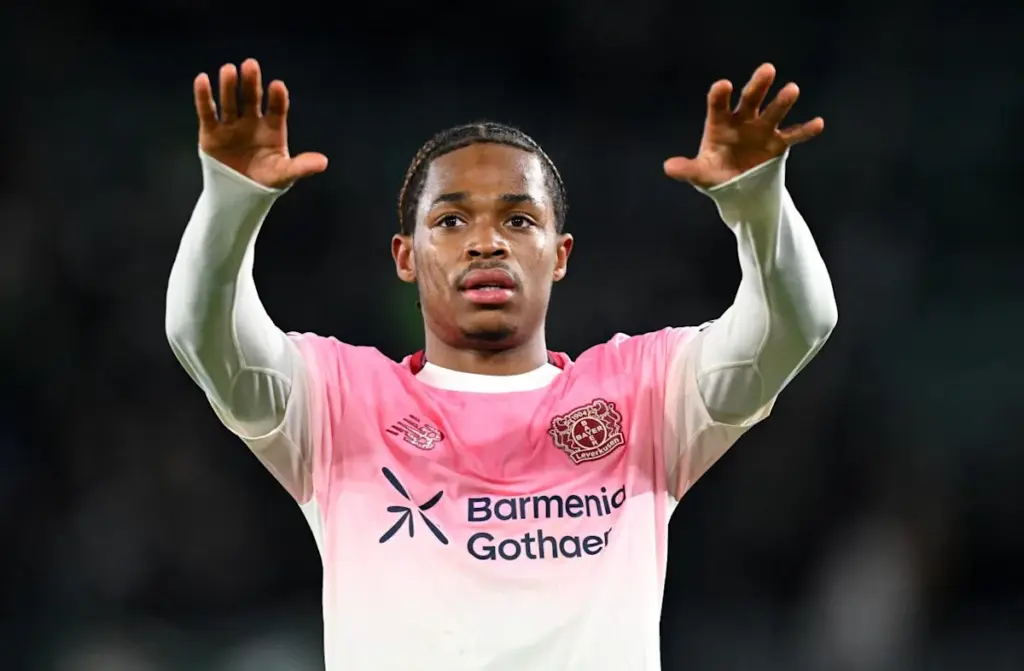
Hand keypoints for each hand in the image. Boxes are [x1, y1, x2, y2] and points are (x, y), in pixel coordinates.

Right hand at [193, 58, 327, 188]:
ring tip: (229, 69)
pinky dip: (204, 96)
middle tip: (250, 65)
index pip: (277, 108)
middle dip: (251, 82)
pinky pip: (207, 111)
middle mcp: (252, 120)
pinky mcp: (211, 130)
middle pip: (252, 98)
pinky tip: (202, 79)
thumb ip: (302, 167)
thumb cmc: (267, 180)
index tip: (277, 86)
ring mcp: (232, 124)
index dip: (277, 98)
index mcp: (273, 127)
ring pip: (230, 101)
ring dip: (229, 85)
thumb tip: (324, 162)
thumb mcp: (285, 174)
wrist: (240, 193)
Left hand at [664, 63, 822, 189]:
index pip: (718, 105)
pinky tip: (818, 123)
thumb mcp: (699, 174)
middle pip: (750, 99)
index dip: (719, 95)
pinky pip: (793, 135)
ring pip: (773, 111)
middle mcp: (742, 120)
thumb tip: (668, 167)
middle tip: (767, 69)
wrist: (736, 185)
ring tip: (792, 89)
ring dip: (782, 102)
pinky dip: (805, 130)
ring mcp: (761, 129)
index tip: (723, 85)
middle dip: (758, 85)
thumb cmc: (714, 173)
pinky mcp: (777, 143)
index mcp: (719, 123)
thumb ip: (686, 169)